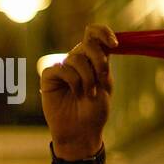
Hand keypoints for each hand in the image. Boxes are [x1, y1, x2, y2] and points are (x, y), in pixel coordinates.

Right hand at [41, 24, 116, 159]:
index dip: (103, 33)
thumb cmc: (95, 111)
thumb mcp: (105, 85)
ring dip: (87, 76)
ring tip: (88, 93)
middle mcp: (78, 61)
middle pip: (87, 44)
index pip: (94, 35)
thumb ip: (103, 65)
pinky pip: (60, 68)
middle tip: (102, 77)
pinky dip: (72, 80)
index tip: (114, 44)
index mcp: (94, 60)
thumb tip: (103, 46)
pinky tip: (75, 92)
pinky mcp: (49, 78)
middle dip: (98, 60)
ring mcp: (63, 69)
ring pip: (75, 58)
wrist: (81, 130)